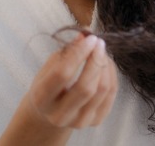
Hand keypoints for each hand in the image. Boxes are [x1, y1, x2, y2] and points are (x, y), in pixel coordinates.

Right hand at [0, 34, 117, 145]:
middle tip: (99, 42)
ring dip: (106, 65)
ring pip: (102, 90)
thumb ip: (67, 51)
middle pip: (86, 87)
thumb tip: (85, 34)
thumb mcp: (50, 65)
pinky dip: (112, 74)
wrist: (51, 112)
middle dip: (96, 60)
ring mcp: (79, 121)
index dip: (79, 53)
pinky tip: (106, 64)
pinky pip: (111, 93)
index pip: (63, 74)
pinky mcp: (95, 121)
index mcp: (42, 99)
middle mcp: (60, 115)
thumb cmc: (49, 83)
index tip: (89, 38)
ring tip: (101, 52)